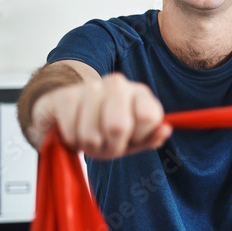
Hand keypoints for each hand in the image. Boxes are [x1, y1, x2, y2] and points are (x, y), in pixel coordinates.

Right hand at [29, 73, 171, 158]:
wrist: (69, 115)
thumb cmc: (106, 129)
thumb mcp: (132, 139)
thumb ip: (151, 138)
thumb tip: (165, 130)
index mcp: (140, 93)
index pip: (149, 116)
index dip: (139, 137)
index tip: (132, 138)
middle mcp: (117, 84)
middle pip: (119, 126)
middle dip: (111, 146)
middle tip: (107, 144)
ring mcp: (90, 87)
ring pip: (92, 135)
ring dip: (89, 146)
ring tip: (89, 137)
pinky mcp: (65, 95)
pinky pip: (71, 132)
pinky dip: (72, 141)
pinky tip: (73, 131)